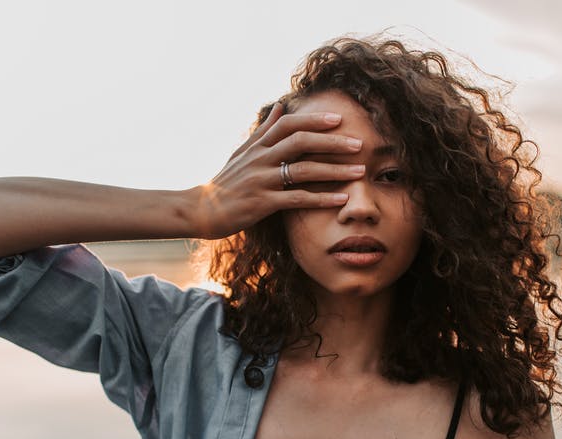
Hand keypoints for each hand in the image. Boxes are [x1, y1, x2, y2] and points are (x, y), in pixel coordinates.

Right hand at [190, 103, 365, 239]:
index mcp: (258, 146)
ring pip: (303, 170)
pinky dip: (321, 198)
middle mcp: (261, 159)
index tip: (339, 120)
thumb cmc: (226, 181)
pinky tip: (341, 199)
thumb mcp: (243, 152)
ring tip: (359, 172)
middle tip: (359, 144)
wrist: (201, 210)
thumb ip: (265, 130)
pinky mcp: (262, 203)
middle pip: (300, 142)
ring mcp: (261, 180)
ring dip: (334, 171)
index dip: (314, 120)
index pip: (289, 124)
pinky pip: (297, 198)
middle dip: (332, 142)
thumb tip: (281, 105)